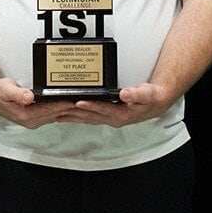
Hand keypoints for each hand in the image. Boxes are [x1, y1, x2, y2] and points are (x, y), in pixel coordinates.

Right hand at [0, 77, 76, 128]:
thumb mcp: (6, 90)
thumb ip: (18, 93)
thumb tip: (28, 97)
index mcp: (27, 115)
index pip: (50, 110)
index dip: (63, 104)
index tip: (75, 99)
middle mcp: (33, 120)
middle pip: (56, 113)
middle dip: (70, 106)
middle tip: (86, 99)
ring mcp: (35, 119)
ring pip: (57, 114)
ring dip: (68, 108)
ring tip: (82, 101)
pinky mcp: (37, 116)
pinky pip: (53, 113)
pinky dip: (62, 108)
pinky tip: (69, 103)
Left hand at [54, 82, 172, 127]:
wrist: (154, 103)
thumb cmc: (150, 98)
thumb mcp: (147, 94)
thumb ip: (136, 94)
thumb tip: (125, 94)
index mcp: (121, 114)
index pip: (102, 109)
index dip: (90, 105)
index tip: (78, 101)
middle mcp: (113, 118)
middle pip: (89, 115)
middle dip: (73, 111)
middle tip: (59, 107)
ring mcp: (108, 118)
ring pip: (86, 117)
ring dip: (72, 116)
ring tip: (57, 113)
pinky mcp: (106, 116)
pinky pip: (88, 117)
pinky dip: (77, 115)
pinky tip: (68, 114)